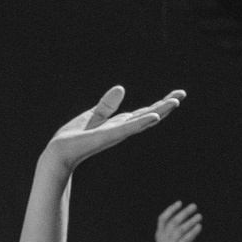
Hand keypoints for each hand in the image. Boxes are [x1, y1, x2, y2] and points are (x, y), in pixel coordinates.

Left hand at [40, 86, 186, 176]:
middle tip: (182, 94)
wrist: (59, 153)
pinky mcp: (107, 136)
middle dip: (165, 105)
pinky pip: (127, 128)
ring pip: (143, 120)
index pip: (143, 113)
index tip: (176, 95)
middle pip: (148, 115)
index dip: (159, 104)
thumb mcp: (93, 115)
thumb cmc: (74, 138)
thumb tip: (121, 88)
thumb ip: (107, 104)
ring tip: (175, 101)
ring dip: (159, 111)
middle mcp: (121, 130)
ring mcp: (116, 133)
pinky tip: (154, 116)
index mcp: (119, 124)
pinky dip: (141, 122)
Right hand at [150, 202, 203, 241]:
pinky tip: (199, 227)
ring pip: (179, 230)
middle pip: (173, 222)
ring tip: (199, 216)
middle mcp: (163, 241)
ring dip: (190, 222)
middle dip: (184, 213)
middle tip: (194, 206)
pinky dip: (192, 233)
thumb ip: (169, 239)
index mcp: (159, 238)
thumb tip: (180, 229)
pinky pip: (185, 241)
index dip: (171, 210)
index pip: (162, 220)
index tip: (180, 203)